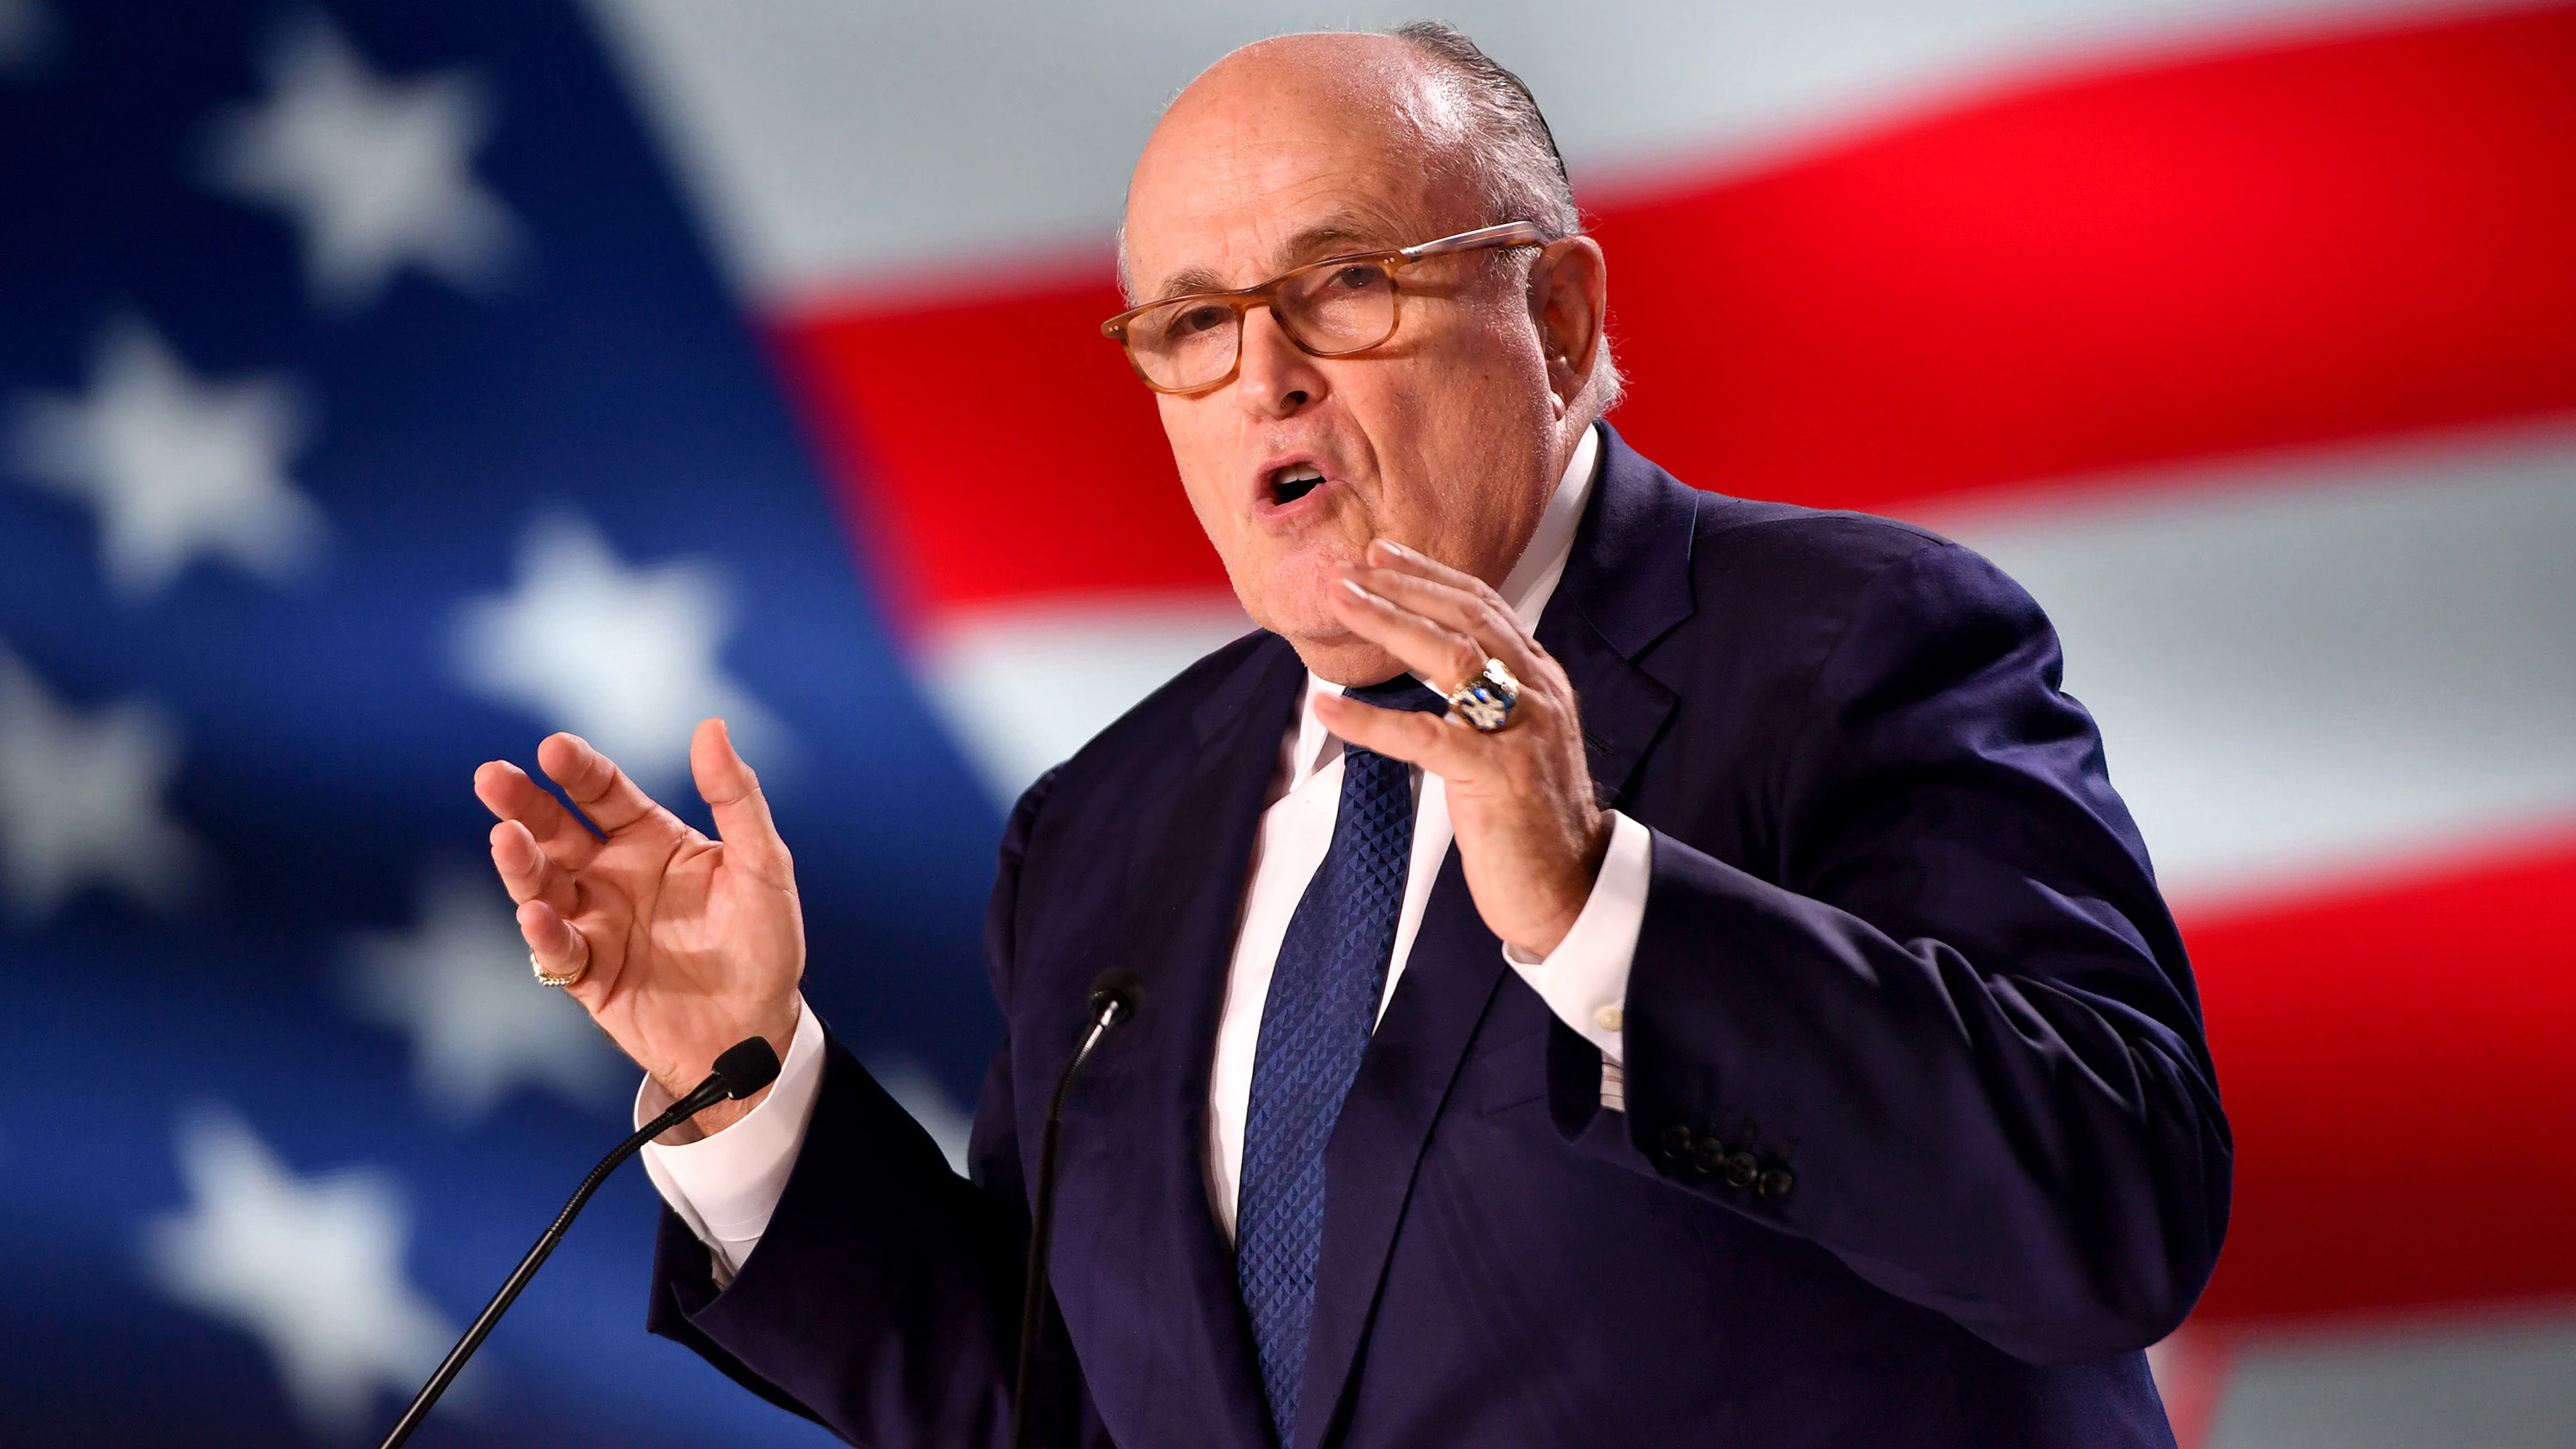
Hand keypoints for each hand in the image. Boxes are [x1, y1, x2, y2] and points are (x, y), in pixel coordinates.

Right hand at [473, 719, 802, 1137]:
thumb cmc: (764, 943)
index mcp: (650, 839)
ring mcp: (595, 923)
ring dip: (520, 864)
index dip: (578, 770)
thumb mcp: (763, 865)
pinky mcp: (588, 976)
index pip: (603, 792)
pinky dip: (543, 933)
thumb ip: (736, 798)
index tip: (554, 748)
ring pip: (542, 886)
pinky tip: (536, 913)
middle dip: (522, 804)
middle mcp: (612, 876)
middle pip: (555, 830)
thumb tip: (711, 725)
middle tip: (492, 777)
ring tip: (506, 839)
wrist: (758, 1030)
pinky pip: (556, 951)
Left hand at [1315, 539, 1609, 955]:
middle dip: (1404, 586)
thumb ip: (1484, 698)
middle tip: (1348, 567)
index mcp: (1540, 680)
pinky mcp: (1498, 777)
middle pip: (1468, 618)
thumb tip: (1428, 665)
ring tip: (1341, 606)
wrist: (1569, 889)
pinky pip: (1424, 736)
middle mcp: (1537, 694)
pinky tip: (1329, 706)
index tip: (1382, 554)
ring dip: (1389, 624)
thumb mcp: (1511, 741)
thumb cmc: (1530, 820)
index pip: (1486, 607)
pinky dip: (1371, 720)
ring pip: (1452, 658)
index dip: (1432, 576)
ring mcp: (1521, 733)